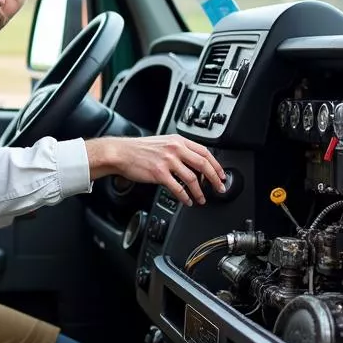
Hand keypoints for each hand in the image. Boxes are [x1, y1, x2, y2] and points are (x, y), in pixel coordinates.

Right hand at [85, 135, 225, 206]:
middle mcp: (175, 149)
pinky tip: (187, 201)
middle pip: (203, 165)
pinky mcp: (159, 173)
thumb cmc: (138, 149)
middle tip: (219, 188)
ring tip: (202, 199)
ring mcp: (168, 161)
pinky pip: (178, 188)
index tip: (221, 175)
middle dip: (215, 179)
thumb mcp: (163, 143)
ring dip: (200, 191)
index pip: (205, 152)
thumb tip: (194, 163)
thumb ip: (179, 150)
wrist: (120, 153)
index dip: (216, 165)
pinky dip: (185, 196)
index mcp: (178, 141)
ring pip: (193, 178)